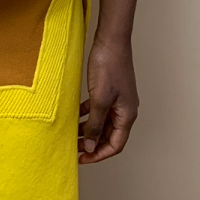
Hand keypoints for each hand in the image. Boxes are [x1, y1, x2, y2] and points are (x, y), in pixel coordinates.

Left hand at [78, 35, 138, 163]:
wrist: (111, 40)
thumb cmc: (109, 66)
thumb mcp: (99, 99)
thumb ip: (95, 124)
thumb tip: (91, 145)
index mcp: (127, 115)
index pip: (115, 145)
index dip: (99, 154)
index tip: (83, 159)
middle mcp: (124, 110)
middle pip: (109, 135)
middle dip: (93, 144)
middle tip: (75, 149)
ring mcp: (117, 100)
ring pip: (103, 123)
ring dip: (89, 130)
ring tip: (72, 134)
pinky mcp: (109, 90)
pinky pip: (98, 109)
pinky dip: (88, 115)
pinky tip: (76, 116)